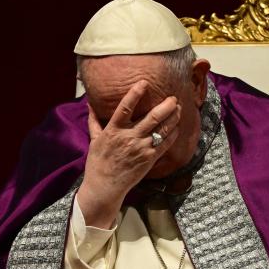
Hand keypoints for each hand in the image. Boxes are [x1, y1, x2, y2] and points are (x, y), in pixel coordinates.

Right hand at [77, 80, 181, 228]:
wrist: (105, 186)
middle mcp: (129, 137)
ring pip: (162, 129)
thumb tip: (89, 104)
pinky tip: (177, 126)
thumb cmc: (98, 163)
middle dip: (165, 106)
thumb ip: (94, 121)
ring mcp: (141, 148)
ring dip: (173, 117)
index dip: (135, 94)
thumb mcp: (94, 140)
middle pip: (152, 117)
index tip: (144, 83)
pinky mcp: (149, 159)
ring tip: (179, 108)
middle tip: (173, 97)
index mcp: (114, 130)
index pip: (125, 108)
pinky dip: (173, 134)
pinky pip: (165, 144)